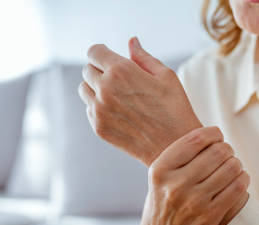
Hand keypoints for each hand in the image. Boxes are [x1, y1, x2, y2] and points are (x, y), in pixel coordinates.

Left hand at [78, 37, 201, 165]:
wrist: (173, 148)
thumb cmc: (175, 109)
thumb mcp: (165, 76)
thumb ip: (143, 57)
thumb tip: (131, 41)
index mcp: (121, 70)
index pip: (94, 52)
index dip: (102, 53)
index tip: (109, 58)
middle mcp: (105, 89)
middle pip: (87, 69)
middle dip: (100, 69)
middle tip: (118, 79)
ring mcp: (99, 110)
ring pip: (84, 89)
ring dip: (95, 88)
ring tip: (117, 95)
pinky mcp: (98, 127)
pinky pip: (89, 109)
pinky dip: (98, 107)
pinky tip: (119, 112)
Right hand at [141, 127, 249, 224]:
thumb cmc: (166, 199)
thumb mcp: (160, 176)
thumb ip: (181, 155)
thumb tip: (214, 134)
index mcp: (160, 170)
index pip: (197, 139)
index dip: (214, 134)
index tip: (216, 137)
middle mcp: (175, 185)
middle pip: (218, 152)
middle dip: (227, 149)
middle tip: (226, 154)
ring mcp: (193, 202)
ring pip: (231, 168)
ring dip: (236, 164)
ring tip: (232, 166)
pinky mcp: (209, 216)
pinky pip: (237, 188)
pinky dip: (243, 179)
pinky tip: (239, 179)